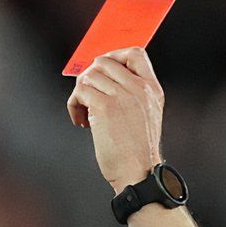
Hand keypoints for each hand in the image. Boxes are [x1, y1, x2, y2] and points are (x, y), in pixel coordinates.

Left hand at [66, 47, 164, 191]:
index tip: (102, 72)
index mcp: (151, 88)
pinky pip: (80, 91)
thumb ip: (133, 94)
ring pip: (89, 76)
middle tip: (87, 97)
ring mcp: (122, 95)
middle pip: (104, 62)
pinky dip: (74, 105)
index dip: (114, 56)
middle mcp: (138, 88)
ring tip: (83, 113)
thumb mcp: (146, 115)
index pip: (134, 53)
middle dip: (89, 78)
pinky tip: (81, 121)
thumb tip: (102, 80)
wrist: (138, 173)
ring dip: (79, 94)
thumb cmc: (137, 151)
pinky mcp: (105, 107)